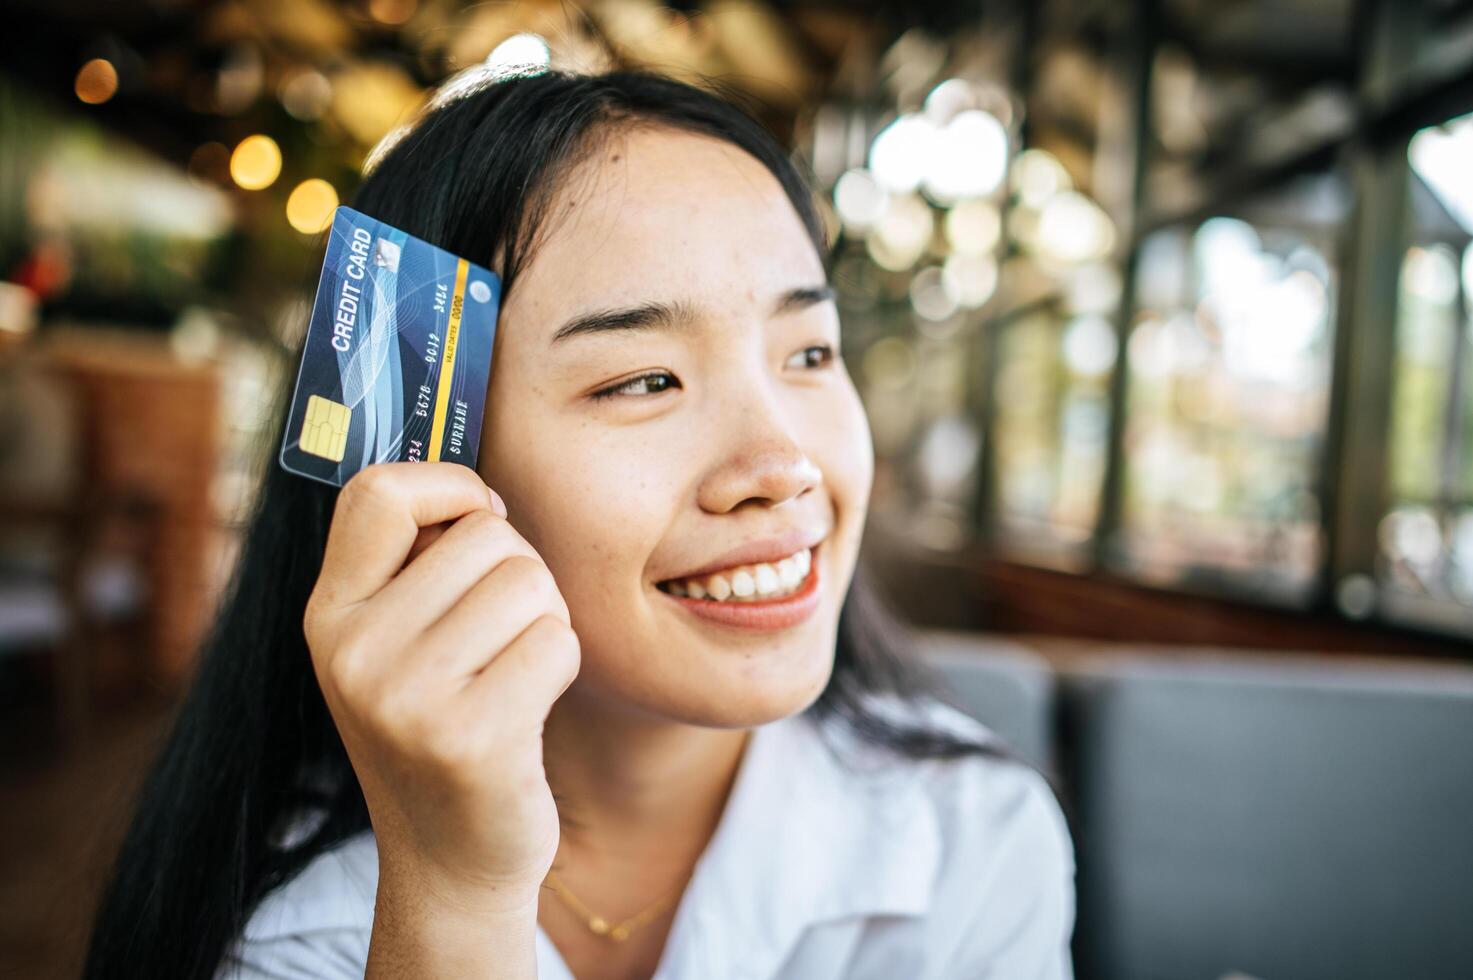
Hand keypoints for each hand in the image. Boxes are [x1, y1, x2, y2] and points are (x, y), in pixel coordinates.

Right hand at [303, 461, 578, 909]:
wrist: (450, 864)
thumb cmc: (441, 730)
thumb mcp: (394, 646)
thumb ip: (413, 565)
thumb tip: (475, 485)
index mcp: (327, 615)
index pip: (377, 491)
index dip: (448, 485)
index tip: (478, 520)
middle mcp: (352, 652)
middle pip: (486, 534)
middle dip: (520, 572)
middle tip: (500, 637)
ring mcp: (405, 697)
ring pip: (530, 582)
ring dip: (546, 619)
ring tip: (512, 672)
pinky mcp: (469, 737)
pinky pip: (557, 641)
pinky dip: (562, 666)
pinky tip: (528, 710)